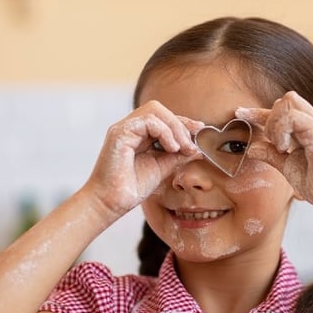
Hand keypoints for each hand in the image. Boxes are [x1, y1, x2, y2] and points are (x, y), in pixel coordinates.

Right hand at [85, 101, 201, 217]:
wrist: (112, 202)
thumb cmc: (132, 188)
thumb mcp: (162, 168)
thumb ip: (178, 155)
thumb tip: (197, 148)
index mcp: (139, 134)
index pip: (163, 119)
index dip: (183, 123)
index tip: (199, 131)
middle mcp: (130, 128)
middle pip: (159, 109)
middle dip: (180, 123)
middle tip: (191, 144)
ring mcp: (124, 128)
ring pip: (154, 110)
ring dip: (174, 127)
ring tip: (181, 147)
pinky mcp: (119, 133)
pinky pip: (148, 121)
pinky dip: (164, 132)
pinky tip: (171, 148)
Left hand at [235, 91, 312, 210]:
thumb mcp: (287, 166)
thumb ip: (271, 154)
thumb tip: (251, 148)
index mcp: (307, 128)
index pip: (281, 110)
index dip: (258, 111)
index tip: (239, 113)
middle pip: (286, 99)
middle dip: (270, 118)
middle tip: (275, 145)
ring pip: (288, 102)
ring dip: (276, 124)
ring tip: (282, 147)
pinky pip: (293, 118)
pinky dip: (282, 131)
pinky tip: (285, 148)